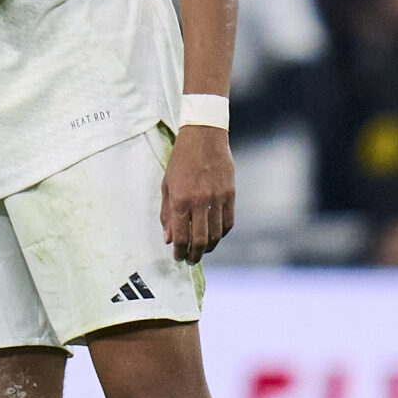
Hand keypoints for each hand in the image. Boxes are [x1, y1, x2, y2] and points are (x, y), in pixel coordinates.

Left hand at [161, 123, 234, 263]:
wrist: (204, 137)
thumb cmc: (181, 160)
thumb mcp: (167, 185)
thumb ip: (167, 214)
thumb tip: (167, 238)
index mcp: (181, 199)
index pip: (180, 235)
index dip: (178, 251)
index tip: (177, 257)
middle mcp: (200, 201)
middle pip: (200, 240)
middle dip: (194, 255)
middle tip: (190, 261)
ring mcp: (218, 198)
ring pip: (217, 235)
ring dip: (209, 248)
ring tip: (202, 252)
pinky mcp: (231, 195)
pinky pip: (228, 222)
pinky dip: (222, 234)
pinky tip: (215, 237)